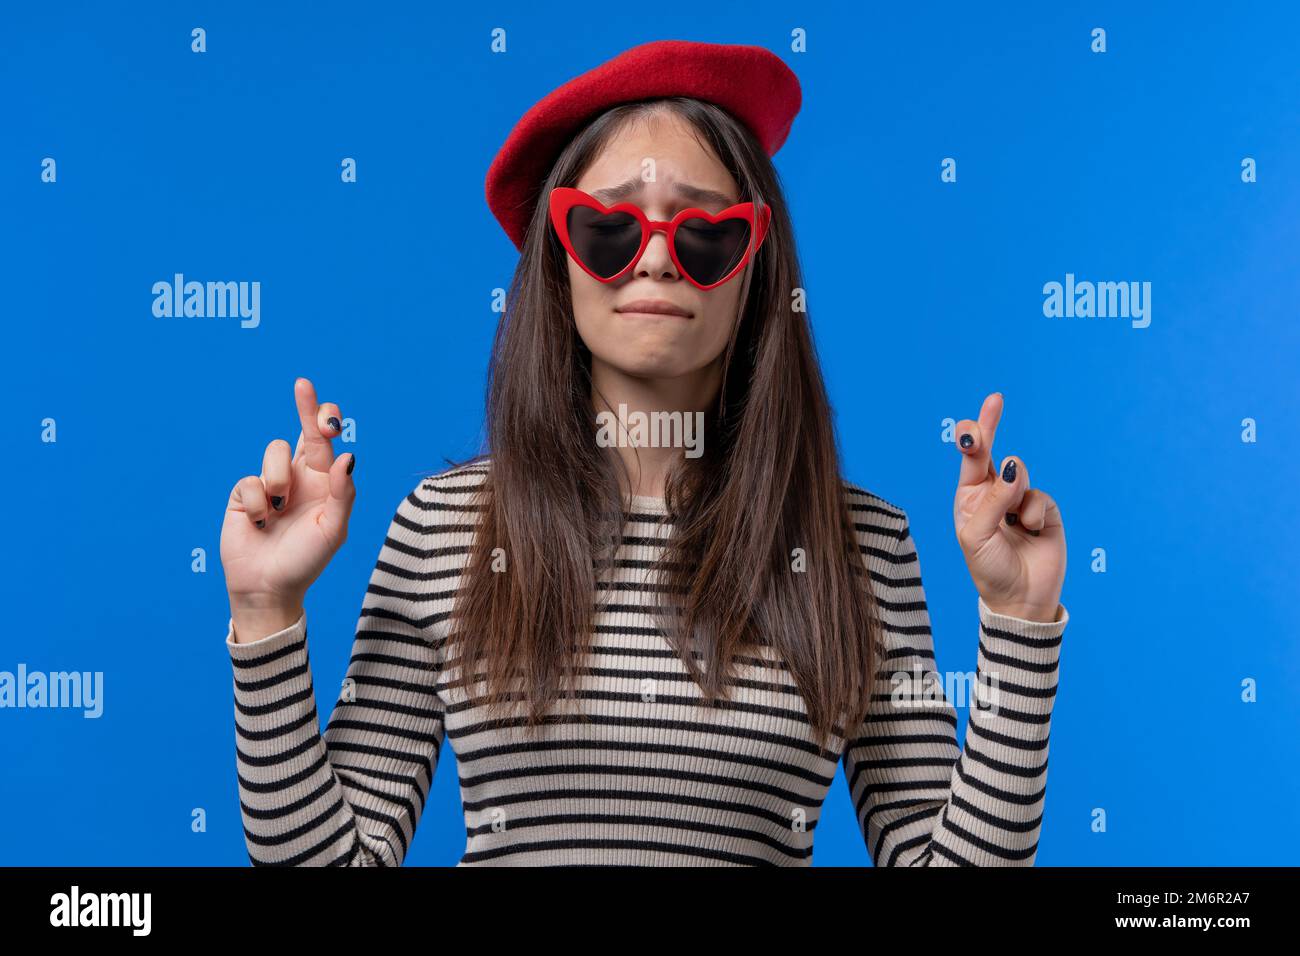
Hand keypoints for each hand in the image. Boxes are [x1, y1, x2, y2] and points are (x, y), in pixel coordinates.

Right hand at [220, 377, 356, 616]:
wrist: (268, 587)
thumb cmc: (306, 560)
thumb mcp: (333, 530)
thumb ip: (343, 494)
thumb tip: (348, 457)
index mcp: (326, 483)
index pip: (328, 443)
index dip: (327, 419)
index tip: (328, 406)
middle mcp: (300, 477)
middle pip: (303, 431)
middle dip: (305, 408)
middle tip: (304, 385)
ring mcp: (271, 483)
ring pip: (274, 452)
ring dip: (279, 480)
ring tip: (279, 510)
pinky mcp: (243, 494)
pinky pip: (250, 481)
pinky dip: (256, 504)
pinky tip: (259, 523)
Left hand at [952, 392, 1065, 622]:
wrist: (1021, 598)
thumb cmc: (989, 568)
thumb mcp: (977, 536)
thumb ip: (992, 501)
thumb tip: (1014, 468)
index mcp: (968, 497)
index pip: (969, 460)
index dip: (971, 436)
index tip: (971, 423)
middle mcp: (992, 493)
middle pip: (992, 452)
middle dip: (991, 425)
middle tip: (994, 401)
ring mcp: (1019, 499)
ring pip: (1020, 473)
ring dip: (1014, 493)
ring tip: (1013, 522)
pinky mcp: (1044, 509)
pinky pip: (1039, 496)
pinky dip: (1033, 513)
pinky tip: (1030, 531)